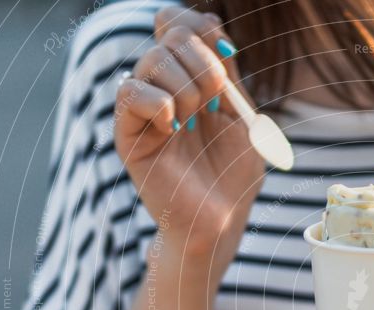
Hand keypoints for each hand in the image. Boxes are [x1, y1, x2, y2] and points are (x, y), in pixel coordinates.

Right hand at [114, 7, 263, 257]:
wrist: (219, 221)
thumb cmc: (234, 176)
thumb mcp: (244, 118)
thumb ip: (229, 74)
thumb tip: (211, 26)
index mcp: (193, 79)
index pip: (181, 23)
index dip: (200, 26)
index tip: (227, 58)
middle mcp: (166, 87)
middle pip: (171, 36)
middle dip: (204, 65)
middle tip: (216, 105)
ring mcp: (146, 109)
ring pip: (153, 60)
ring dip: (187, 89)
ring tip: (196, 123)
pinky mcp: (129, 133)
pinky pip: (129, 92)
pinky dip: (157, 103)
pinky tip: (173, 127)